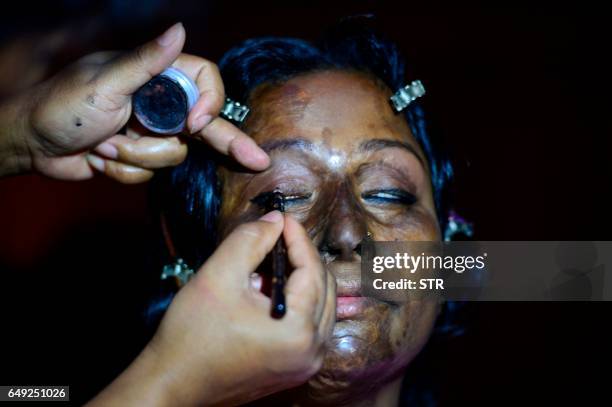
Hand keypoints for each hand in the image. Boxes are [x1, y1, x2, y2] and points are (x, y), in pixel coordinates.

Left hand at [1, 23, 268, 181]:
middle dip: (229, 144)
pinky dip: (124, 170)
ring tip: (104, 144)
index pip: (205, 82)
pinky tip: (100, 158)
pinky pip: (151, 174)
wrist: (32, 144)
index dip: (209, 103)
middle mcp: (160, 103)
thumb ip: (147, 62)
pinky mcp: (141, 158)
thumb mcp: (107, 82)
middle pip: (206, 123)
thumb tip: (180, 29)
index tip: (192, 124)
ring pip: (173, 156)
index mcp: (157, 76)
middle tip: (257, 160)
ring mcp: (152, 133)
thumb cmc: (63, 105)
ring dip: (136, 156)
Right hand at [89, 212, 335, 405]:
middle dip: (301, 258)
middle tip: (275, 239)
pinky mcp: (295, 369)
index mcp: (299, 330)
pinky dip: (297, 302)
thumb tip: (276, 220)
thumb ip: (250, 240)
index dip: (298, 238)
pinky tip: (269, 293)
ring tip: (267, 266)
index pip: (312, 270)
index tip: (282, 218)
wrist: (173, 382)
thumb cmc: (192, 334)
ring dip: (300, 279)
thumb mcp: (218, 276)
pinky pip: (310, 325)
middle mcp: (312, 351)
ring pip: (321, 305)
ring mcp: (306, 364)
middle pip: (323, 287)